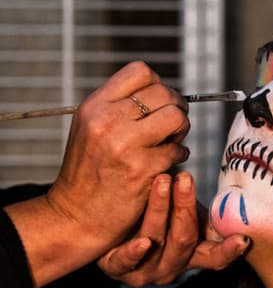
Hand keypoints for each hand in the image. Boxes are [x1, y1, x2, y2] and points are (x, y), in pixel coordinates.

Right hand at [47, 61, 189, 251]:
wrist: (75, 216)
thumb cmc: (88, 171)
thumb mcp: (90, 127)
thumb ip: (119, 105)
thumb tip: (162, 91)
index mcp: (95, 106)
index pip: (140, 72)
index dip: (158, 84)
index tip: (159, 100)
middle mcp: (107, 121)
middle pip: (164, 93)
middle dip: (176, 107)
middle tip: (172, 123)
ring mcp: (125, 145)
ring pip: (177, 117)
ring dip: (181, 129)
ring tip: (171, 139)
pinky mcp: (142, 169)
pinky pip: (178, 150)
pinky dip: (179, 154)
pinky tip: (168, 160)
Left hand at [98, 172, 248, 285]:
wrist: (110, 224)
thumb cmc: (155, 214)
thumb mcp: (182, 212)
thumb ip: (200, 212)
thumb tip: (229, 201)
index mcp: (190, 255)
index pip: (214, 257)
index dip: (229, 250)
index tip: (242, 238)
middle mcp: (170, 266)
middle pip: (184, 240)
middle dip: (185, 207)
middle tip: (184, 179)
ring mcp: (143, 270)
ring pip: (157, 240)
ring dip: (160, 210)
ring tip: (161, 181)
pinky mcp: (115, 268)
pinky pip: (126, 262)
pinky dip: (135, 251)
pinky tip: (142, 241)